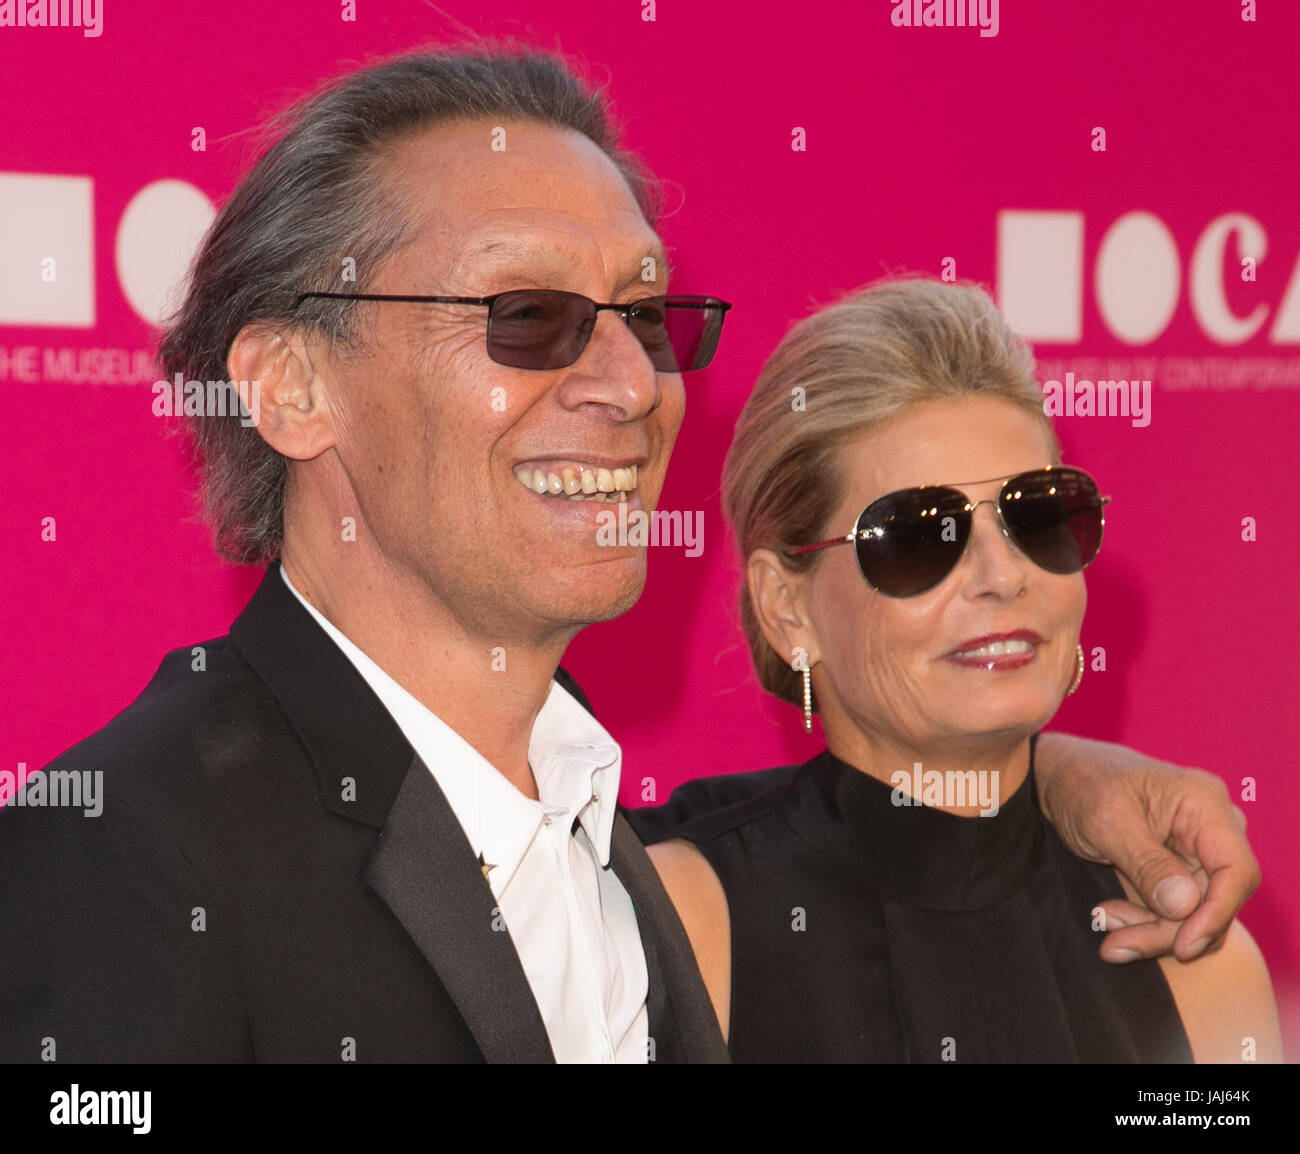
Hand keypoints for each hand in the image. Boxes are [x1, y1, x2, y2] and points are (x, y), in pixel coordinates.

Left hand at [1033, 732, 1258, 962]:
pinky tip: (1109, 917)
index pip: (1237, 871)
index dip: (1216, 915)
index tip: (1181, 947)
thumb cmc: (1082, 784)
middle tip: (1116, 944)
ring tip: (1104, 924)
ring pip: (1196, 911)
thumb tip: (1186, 905)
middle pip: (1216, 899)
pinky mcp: (1181, 867)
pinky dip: (1146, 920)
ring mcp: (1199, 848)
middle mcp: (1212, 826)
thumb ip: (1146, 862)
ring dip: (1153, 929)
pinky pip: (1178, 908)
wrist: (1061, 775)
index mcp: (1204, 803)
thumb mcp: (1105, 821)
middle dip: (1169, 929)